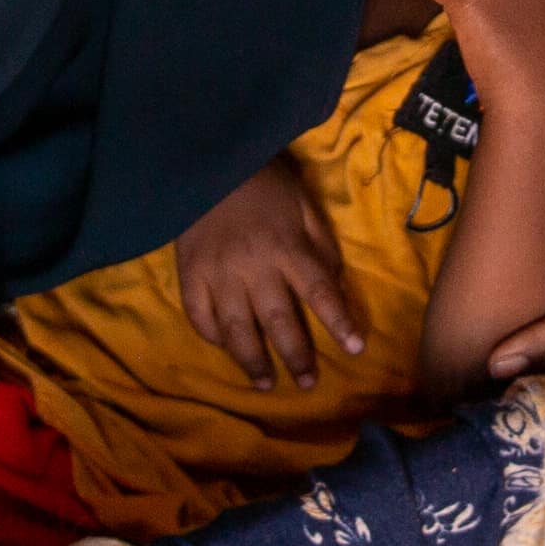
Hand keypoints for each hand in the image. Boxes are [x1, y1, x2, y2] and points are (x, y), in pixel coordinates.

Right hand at [172, 157, 365, 390]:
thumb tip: (334, 286)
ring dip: (252, 361)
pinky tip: (227, 348)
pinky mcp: (189, 274)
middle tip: (306, 383)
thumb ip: (320, 245)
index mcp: (287, 247)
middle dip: (295, 357)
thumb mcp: (304, 204)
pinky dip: (213, 336)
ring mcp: (218, 274)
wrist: (207, 162)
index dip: (338, 322)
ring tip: (265, 383)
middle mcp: (254, 266)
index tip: (355, 348)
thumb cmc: (264, 184)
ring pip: (236, 329)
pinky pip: (200, 316)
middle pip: (278, 321)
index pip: (319, 292)